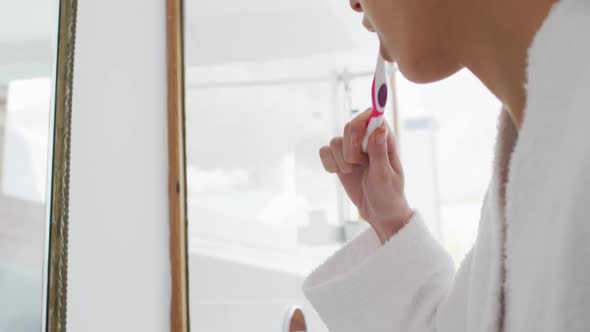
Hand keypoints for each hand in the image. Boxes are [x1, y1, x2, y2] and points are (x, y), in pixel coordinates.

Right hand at [319, 109, 412, 242]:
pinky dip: (329, 164)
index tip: (360, 137)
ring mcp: (351, 149)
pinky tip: (341, 173)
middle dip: (350, 148)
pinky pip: (324, 152)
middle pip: (349, 127)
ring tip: (354, 172)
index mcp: (384, 139)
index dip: (362, 122)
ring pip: (335, 141)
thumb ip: (379, 152)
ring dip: (342, 160)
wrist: (379, 212)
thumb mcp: (386, 176)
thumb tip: (378, 130)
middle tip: (359, 163)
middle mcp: (367, 140)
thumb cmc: (389, 194)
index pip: (371, 116)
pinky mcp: (339, 159)